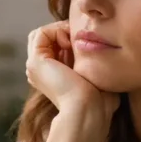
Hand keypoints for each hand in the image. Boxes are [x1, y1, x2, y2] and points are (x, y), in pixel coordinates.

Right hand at [26, 21, 118, 141]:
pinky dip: (56, 31)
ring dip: (60, 30)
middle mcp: (42, 72)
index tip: (87, 45)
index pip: (56, 45)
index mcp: (54, 76)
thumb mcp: (99, 79)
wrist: (88, 111)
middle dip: (64, 32)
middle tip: (80, 41)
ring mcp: (36, 67)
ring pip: (42, 34)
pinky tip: (69, 42)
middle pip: (47, 38)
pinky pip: (41, 33)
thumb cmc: (99, 101)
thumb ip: (96, 66)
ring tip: (74, 42)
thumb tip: (105, 53)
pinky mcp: (35, 62)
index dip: (71, 38)